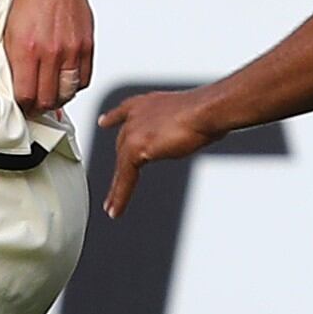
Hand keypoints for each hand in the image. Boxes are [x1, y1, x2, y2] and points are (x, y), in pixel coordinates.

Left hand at [5, 0, 95, 115]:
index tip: (22, 105)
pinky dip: (75, 85)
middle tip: (35, 104)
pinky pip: (84, 80)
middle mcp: (50, 53)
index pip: (26, 95)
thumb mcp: (11, 29)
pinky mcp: (87, 47)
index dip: (23, 105)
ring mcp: (71, 51)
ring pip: (67, 94)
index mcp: (26, 49)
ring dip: (59, 99)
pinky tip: (66, 80)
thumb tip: (19, 85)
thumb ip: (14, 60)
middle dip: (40, 107)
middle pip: (48, 99)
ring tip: (51, 94)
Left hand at [99, 87, 219, 217]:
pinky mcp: (135, 148)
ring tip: (111, 205)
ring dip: (117, 188)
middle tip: (118, 182)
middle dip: (121, 164)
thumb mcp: (191, 116)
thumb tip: (192, 131)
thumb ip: (181, 125)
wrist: (207, 110)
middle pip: (122, 145)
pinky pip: (124, 178)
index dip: (113, 118)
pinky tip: (115, 209)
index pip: (125, 111)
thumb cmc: (208, 110)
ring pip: (121, 165)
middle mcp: (136, 116)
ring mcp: (133, 131)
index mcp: (148, 104)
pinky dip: (120, 196)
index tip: (104, 122)